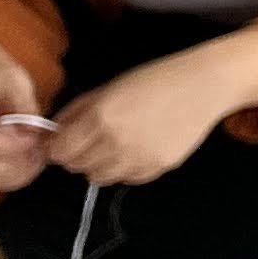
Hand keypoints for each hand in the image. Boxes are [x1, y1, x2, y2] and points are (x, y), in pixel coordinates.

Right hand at [0, 45, 43, 195]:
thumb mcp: (13, 80)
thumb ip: (23, 105)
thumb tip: (35, 130)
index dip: (11, 146)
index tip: (35, 138)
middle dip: (15, 164)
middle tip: (42, 150)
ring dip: (16, 173)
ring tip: (40, 156)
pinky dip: (12, 175)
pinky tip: (33, 161)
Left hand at [44, 43, 253, 186]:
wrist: (205, 84)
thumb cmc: (155, 79)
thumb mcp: (110, 87)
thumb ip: (76, 111)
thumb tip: (52, 134)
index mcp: (101, 117)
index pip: (59, 152)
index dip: (59, 146)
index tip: (66, 140)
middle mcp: (116, 143)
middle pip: (77, 167)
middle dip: (79, 154)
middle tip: (96, 138)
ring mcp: (138, 159)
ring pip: (99, 178)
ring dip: (101, 164)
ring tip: (119, 144)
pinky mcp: (157, 169)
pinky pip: (127, 179)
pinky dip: (126, 168)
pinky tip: (140, 147)